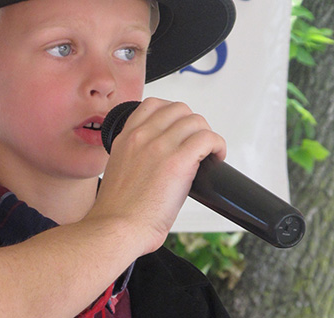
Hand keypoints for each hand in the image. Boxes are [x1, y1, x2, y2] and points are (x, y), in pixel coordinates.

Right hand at [89, 97, 226, 254]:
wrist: (116, 227)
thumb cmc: (117, 210)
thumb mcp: (118, 169)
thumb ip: (134, 156)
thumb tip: (156, 161)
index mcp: (126, 137)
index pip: (153, 105)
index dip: (173, 114)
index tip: (179, 129)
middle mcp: (142, 136)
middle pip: (179, 109)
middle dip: (192, 125)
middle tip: (196, 144)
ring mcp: (160, 146)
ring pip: (195, 121)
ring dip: (206, 135)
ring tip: (208, 153)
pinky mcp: (178, 161)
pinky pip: (207, 138)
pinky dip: (217, 145)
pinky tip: (216, 158)